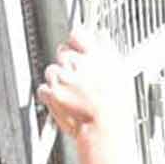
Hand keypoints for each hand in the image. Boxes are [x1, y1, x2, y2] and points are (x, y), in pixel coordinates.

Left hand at [37, 26, 128, 141]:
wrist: (104, 129)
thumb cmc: (116, 107)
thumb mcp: (120, 73)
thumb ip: (107, 52)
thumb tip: (101, 36)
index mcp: (95, 56)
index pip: (77, 35)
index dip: (76, 41)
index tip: (76, 47)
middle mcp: (76, 63)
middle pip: (62, 53)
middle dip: (68, 64)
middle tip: (78, 79)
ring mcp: (62, 77)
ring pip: (52, 71)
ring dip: (59, 80)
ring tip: (73, 94)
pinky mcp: (51, 92)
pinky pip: (44, 88)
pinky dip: (50, 95)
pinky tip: (64, 101)